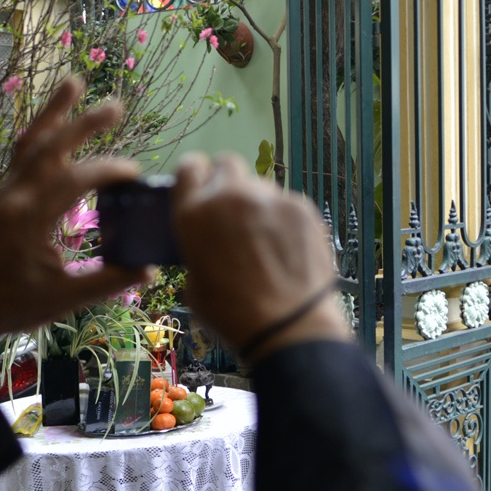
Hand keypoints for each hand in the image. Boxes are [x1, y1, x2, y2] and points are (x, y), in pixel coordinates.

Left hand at [0, 80, 146, 345]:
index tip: (133, 172)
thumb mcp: (65, 300)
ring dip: (53, 112)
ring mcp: (4, 193)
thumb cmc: (16, 306)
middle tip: (115, 106)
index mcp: (29, 222)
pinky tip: (55, 118)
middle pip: (49, 148)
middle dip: (83, 124)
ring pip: (30, 142)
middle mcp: (13, 199)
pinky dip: (40, 132)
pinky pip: (21, 154)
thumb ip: (108, 281)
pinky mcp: (1, 194)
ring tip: (74, 81)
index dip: (106, 171)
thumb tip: (148, 267)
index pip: (73, 181)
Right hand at [172, 151, 349, 360]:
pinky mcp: (301, 207)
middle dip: (228, 183)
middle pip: (227, 164)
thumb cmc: (233, 315)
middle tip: (234, 212)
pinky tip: (289, 248)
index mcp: (194, 214)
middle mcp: (230, 197)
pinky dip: (285, 219)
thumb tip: (209, 244)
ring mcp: (269, 198)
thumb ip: (198, 249)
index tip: (202, 189)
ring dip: (258, 204)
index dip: (196, 177)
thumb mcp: (195, 285)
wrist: (288, 326)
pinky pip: (287, 203)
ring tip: (266, 239)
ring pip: (260, 185)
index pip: (190, 166)